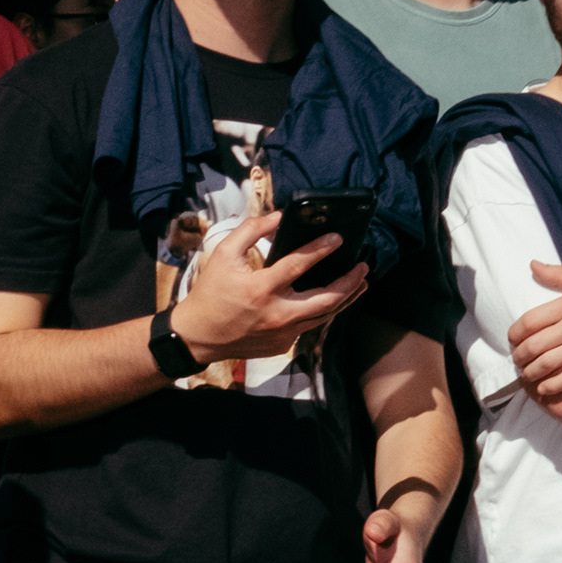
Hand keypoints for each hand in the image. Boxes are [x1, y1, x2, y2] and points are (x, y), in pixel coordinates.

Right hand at [166, 211, 366, 364]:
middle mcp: (276, 314)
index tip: (338, 238)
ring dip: (345, 298)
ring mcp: (282, 334)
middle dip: (350, 282)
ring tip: (359, 283)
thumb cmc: (210, 293)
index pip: (299, 265)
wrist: (198, 336)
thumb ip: (250, 230)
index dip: (321, 249)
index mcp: (261, 289)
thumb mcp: (223, 254)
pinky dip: (322, 311)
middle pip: (326, 299)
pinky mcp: (282, 345)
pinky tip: (331, 299)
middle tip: (363, 267)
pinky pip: (309, 326)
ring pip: (324, 316)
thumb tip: (279, 217)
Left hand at [509, 260, 561, 394]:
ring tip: (527, 375)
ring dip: (531, 373)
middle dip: (519, 357)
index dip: (515, 335)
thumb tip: (532, 265)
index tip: (513, 341)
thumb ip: (558, 274)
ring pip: (548, 363)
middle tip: (517, 362)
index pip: (529, 322)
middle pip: (534, 345)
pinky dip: (552, 385)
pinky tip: (544, 388)